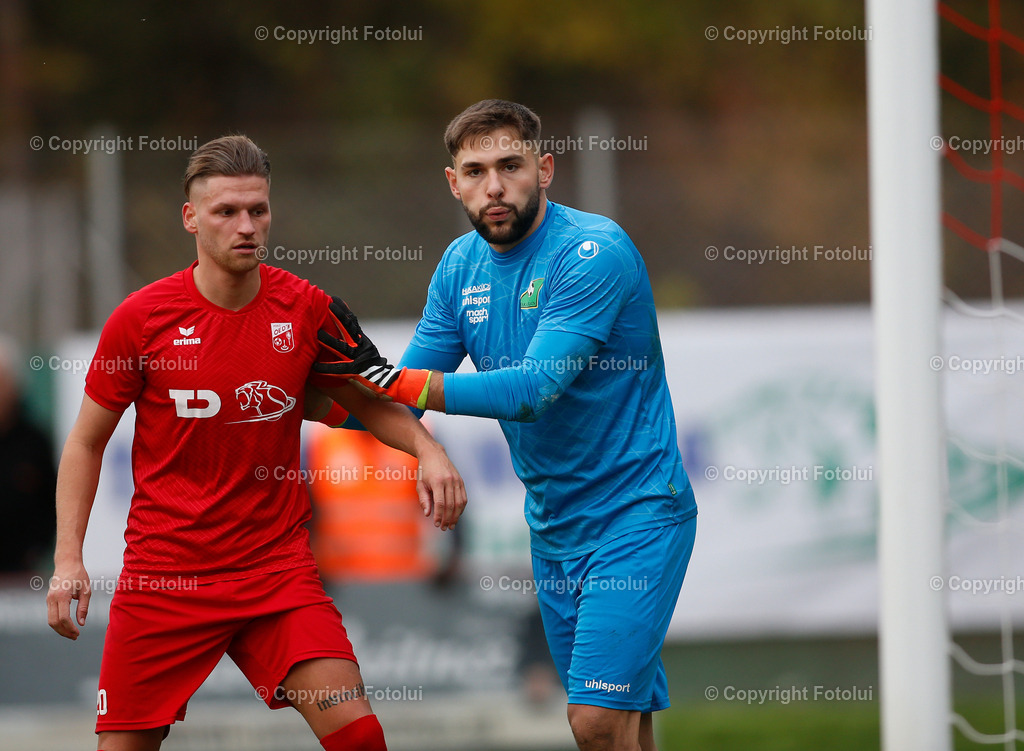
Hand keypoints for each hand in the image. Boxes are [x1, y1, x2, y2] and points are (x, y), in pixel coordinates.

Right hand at [46, 561, 91, 639]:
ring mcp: (48, 599)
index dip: (70, 628)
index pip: (64, 618)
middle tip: (75, 637)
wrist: (67, 563)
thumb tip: (81, 623)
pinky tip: (67, 625)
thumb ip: (83, 607)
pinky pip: (51, 615)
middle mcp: (52, 598)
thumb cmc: (79, 575)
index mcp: (62, 596)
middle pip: (54, 622)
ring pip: (50, 620)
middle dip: (64, 632)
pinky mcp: (48, 599)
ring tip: (72, 634)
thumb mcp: (86, 590)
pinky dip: (58, 623)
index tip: (78, 633)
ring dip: (60, 629)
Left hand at [313, 296, 431, 407]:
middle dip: (338, 317)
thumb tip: (346, 330)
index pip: (353, 323)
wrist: (389, 384)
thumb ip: (357, 341)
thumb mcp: (368, 351)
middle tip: (328, 305)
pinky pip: (339, 370)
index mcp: (364, 342)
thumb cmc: (376, 369)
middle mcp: (361, 348)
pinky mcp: (356, 372)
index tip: (335, 300)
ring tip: (318, 334)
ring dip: (329, 341)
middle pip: (349, 330)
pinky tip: (316, 366)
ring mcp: (359, 360)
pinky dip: (326, 368)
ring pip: (342, 348)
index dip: (344, 311)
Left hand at [416, 442, 466, 530]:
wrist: (434, 454)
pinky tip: (456, 515)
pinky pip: (464, 497)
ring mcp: (457, 481)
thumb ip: (424, 499)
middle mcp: (449, 481)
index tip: (436, 524)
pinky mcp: (461, 481)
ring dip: (456, 516)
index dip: (439, 515)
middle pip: (451, 505)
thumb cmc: (424, 470)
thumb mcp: (420, 484)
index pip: (440, 503)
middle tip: (444, 528)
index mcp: (438, 482)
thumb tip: (428, 514)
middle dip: (448, 518)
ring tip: (451, 525)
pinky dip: (461, 508)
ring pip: (460, 502)